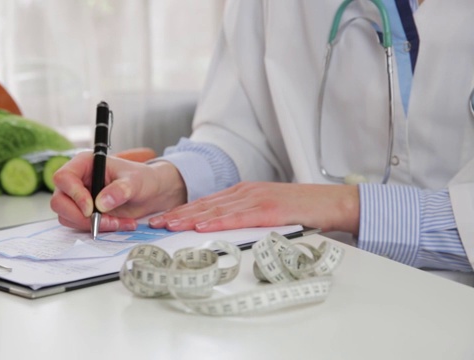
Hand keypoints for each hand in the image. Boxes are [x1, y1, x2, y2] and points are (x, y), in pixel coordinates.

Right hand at [50, 152, 186, 231]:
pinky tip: (117, 224)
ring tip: (118, 222)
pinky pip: (79, 225)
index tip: (90, 209)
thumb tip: (101, 203)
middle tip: (106, 222)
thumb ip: (120, 190)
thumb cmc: (143, 179)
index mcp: (84, 164)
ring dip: (91, 225)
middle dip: (81, 216)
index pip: (64, 178)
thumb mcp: (135, 182)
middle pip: (59, 201)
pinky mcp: (83, 212)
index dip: (74, 195)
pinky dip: (97, 229)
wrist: (150, 193)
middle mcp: (77, 180)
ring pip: (67, 216)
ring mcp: (77, 198)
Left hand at [148, 182, 359, 235]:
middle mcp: (245, 192)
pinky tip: (202, 225)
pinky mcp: (269, 209)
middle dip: (178, 214)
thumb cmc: (300, 211)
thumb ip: (244, 217)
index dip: (182, 211)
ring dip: (190, 217)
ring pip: (216, 209)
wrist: (331, 203)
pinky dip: (218, 220)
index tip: (162, 220)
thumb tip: (220, 231)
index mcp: (243, 192)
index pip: (206, 202)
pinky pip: (239, 216)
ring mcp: (257, 198)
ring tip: (169, 225)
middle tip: (155, 224)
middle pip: (205, 204)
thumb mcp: (266, 212)